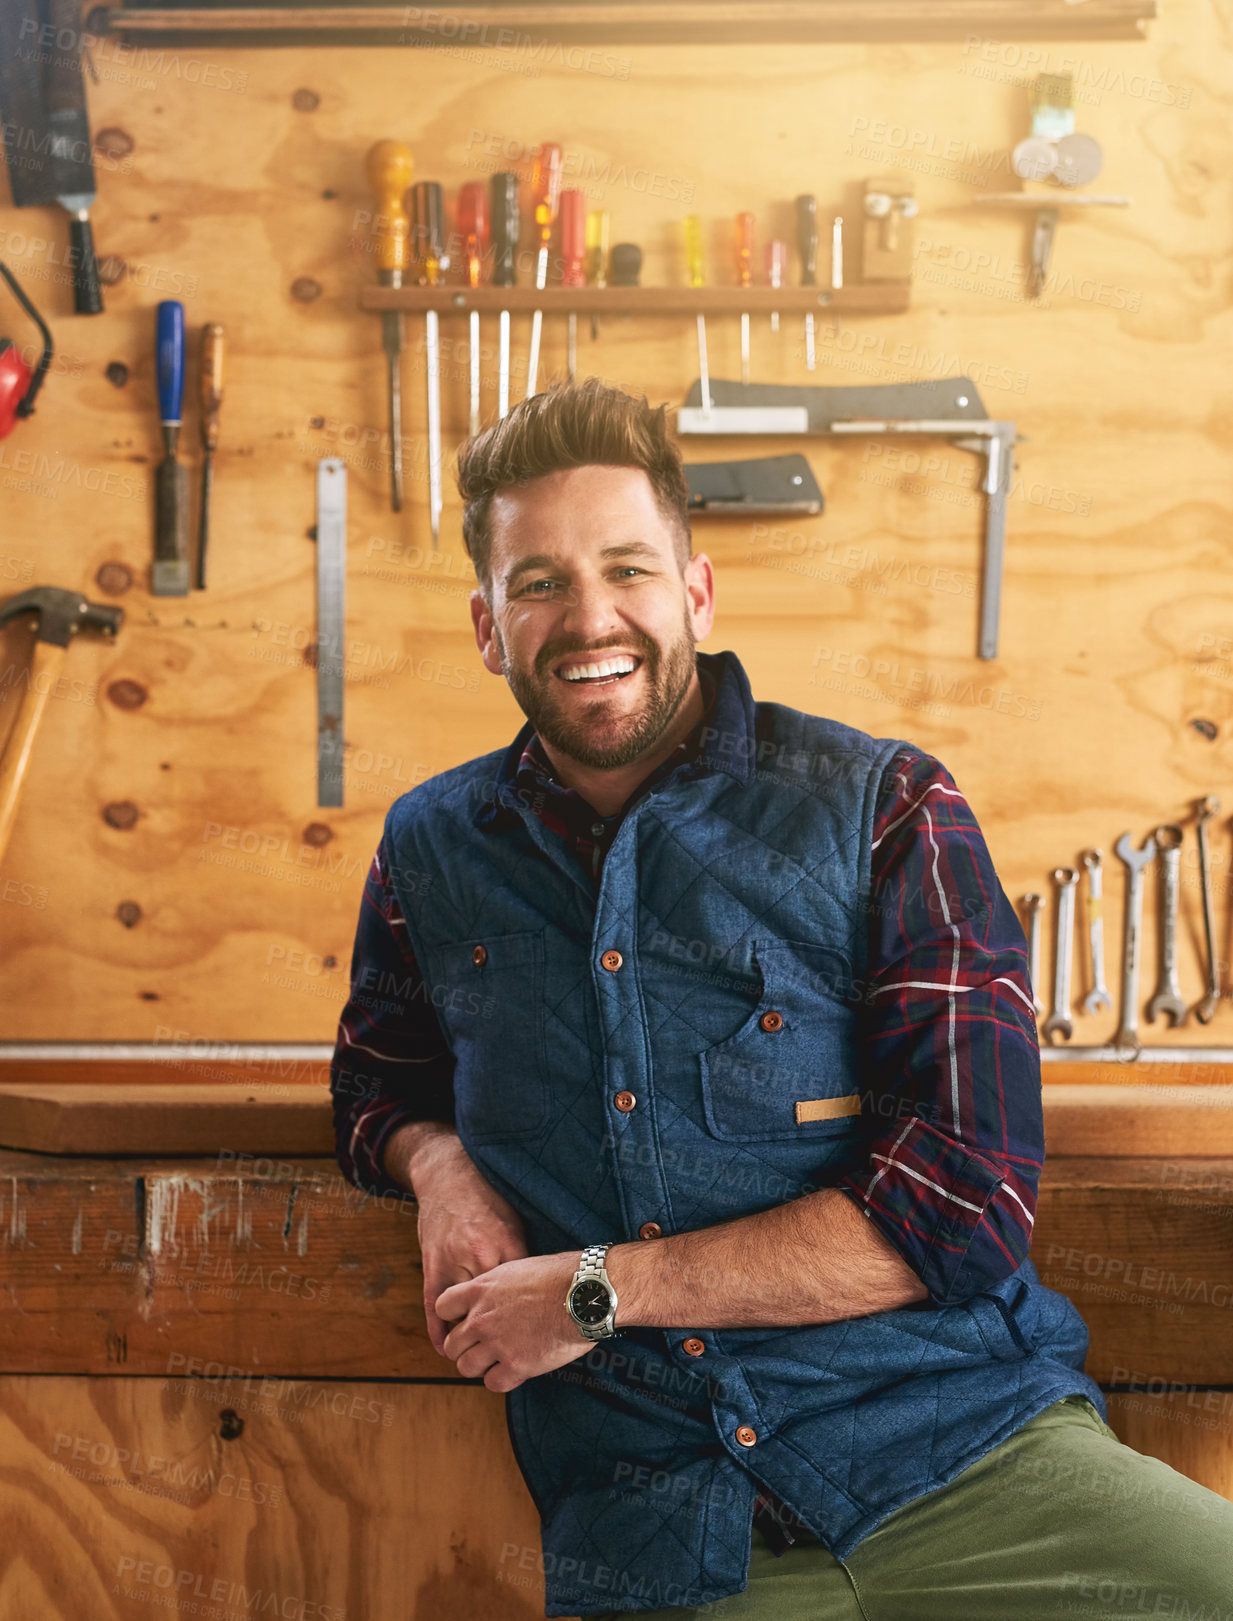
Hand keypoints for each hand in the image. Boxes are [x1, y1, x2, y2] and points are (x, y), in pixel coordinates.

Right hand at [406, 1134, 530, 1355]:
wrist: (449, 1173)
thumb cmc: (489, 1197)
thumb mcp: (515, 1220)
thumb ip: (526, 1254)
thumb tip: (549, 1284)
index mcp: (507, 1243)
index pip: (524, 1291)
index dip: (534, 1314)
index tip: (544, 1332)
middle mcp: (480, 1254)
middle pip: (495, 1307)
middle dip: (505, 1330)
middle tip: (515, 1350)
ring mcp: (453, 1261)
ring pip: (464, 1311)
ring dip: (471, 1335)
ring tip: (480, 1354)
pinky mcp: (432, 1264)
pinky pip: (434, 1304)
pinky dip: (438, 1329)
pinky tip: (444, 1348)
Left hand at [436, 1252, 592, 1392]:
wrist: (585, 1293)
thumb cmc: (560, 1275)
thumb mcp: (518, 1267)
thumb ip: (497, 1285)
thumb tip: (494, 1296)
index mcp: (480, 1289)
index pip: (442, 1307)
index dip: (453, 1316)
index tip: (466, 1320)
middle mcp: (481, 1318)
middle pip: (451, 1344)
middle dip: (464, 1348)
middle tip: (482, 1347)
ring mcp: (497, 1343)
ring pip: (466, 1368)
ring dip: (480, 1366)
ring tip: (497, 1360)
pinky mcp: (516, 1365)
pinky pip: (493, 1383)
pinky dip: (502, 1379)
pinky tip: (515, 1369)